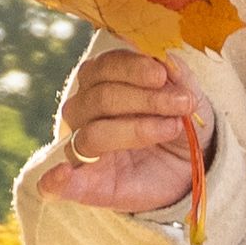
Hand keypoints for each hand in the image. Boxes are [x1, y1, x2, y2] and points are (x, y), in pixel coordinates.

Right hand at [36, 47, 211, 220]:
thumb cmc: (180, 121)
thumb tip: (166, 59)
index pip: (104, 67)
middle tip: (182, 104)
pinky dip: (55, 179)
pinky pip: (57, 183)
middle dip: (146, 99)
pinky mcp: (85, 185)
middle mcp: (85, 111)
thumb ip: (178, 77)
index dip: (132, 68)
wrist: (189, 166)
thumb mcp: (189, 95)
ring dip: (135, 130)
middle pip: (101, 98)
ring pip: (92, 134)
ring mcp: (82, 148)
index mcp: (102, 82)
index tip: (162, 74)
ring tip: (172, 128)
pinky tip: (63, 175)